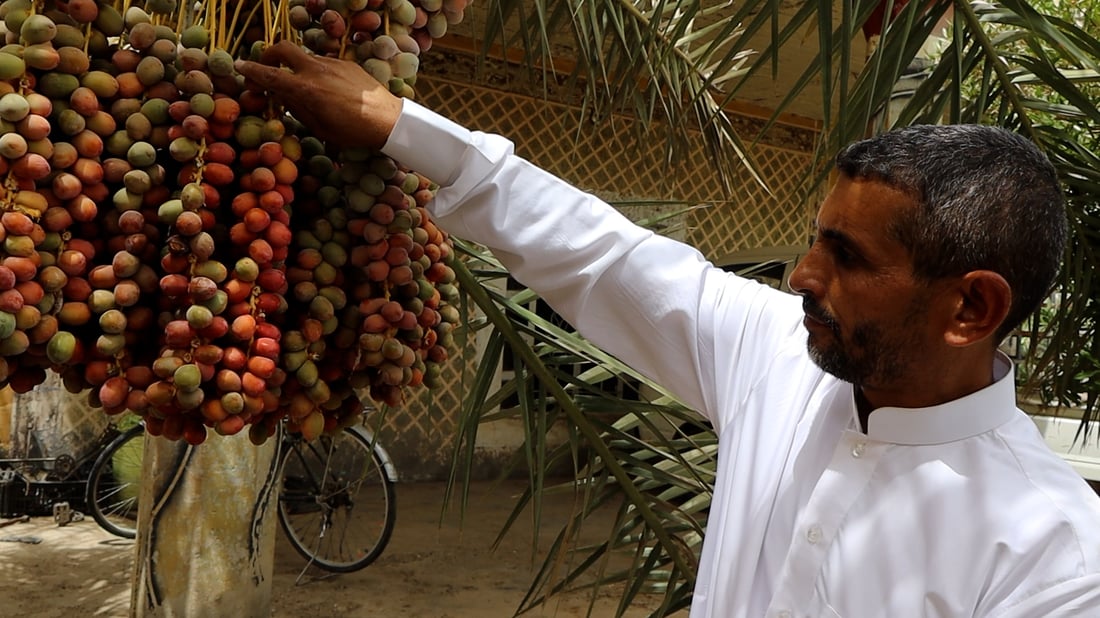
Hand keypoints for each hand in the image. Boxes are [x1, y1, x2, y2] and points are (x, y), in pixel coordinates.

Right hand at [234, 41, 402, 149]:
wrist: (389, 120)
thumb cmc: (353, 132)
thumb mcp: (319, 126)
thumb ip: (296, 107)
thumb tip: (279, 94)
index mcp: (306, 89)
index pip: (269, 75)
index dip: (251, 70)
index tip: (239, 67)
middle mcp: (316, 70)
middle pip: (283, 49)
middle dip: (269, 54)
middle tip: (266, 67)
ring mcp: (332, 63)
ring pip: (304, 57)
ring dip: (295, 66)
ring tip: (298, 86)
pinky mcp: (346, 63)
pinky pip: (323, 63)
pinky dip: (315, 71)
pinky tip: (324, 89)